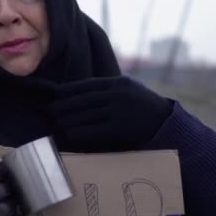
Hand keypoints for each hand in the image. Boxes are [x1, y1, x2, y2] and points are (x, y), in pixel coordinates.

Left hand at [49, 76, 171, 150]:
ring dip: (69, 120)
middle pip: (84, 100)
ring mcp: (119, 111)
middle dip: (64, 105)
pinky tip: (70, 133)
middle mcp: (118, 94)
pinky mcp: (121, 128)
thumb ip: (108, 87)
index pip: (87, 85)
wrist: (166, 121)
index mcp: (118, 82)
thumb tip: (80, 91)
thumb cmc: (143, 104)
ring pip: (86, 115)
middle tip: (50, 110)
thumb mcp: (129, 88)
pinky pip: (94, 130)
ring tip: (57, 122)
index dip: (69, 90)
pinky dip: (80, 131)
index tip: (55, 93)